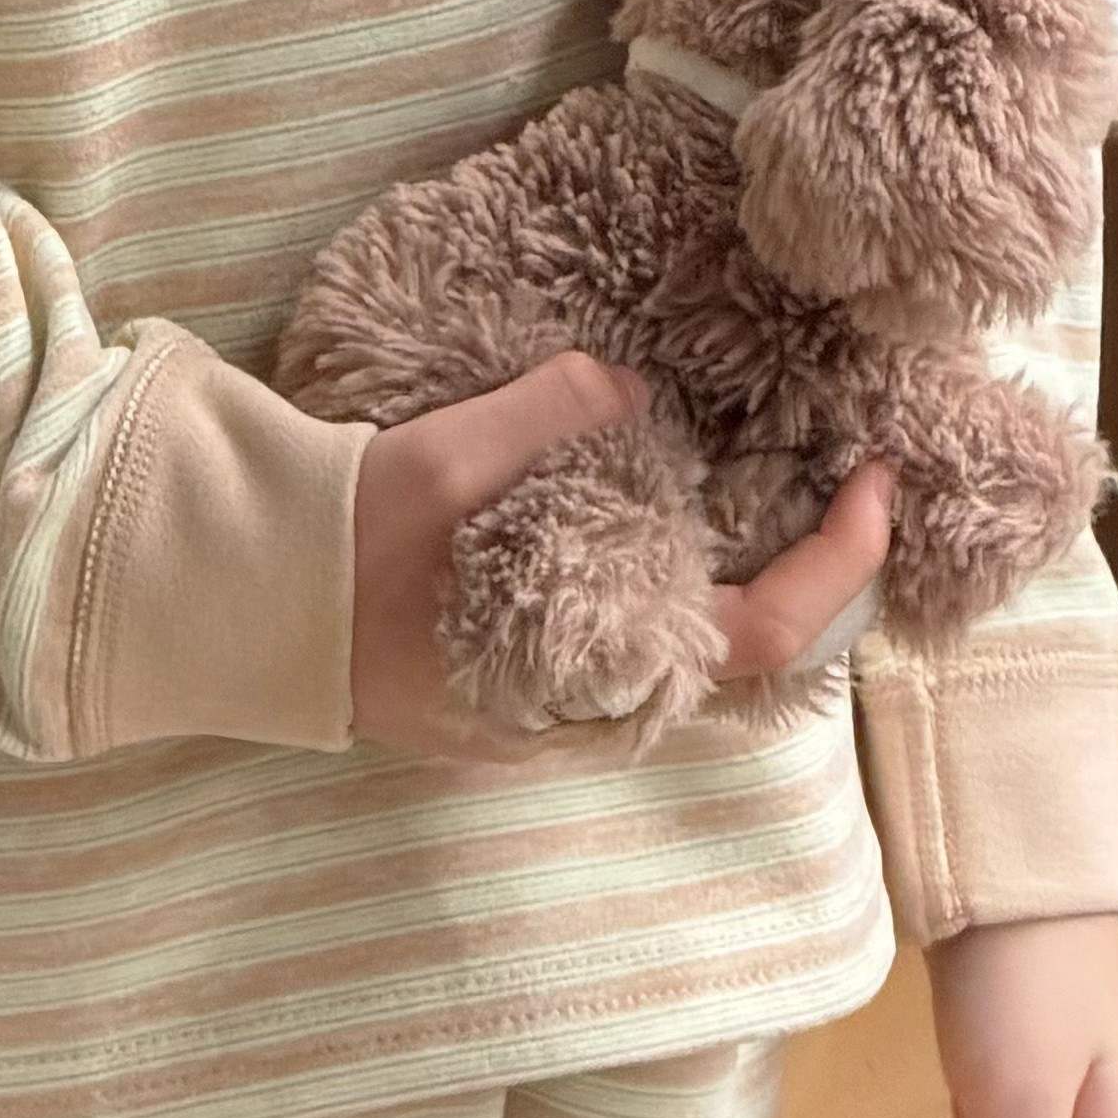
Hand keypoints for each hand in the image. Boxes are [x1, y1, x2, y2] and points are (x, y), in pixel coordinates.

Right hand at [352, 356, 895, 761]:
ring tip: (766, 503)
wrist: (239, 609)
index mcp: (593, 667)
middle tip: (838, 490)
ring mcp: (548, 727)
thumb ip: (552, 411)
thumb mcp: (448, 454)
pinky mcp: (510, 711)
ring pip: (690, 672)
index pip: (765, 634)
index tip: (878, 483)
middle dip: (810, 581)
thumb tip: (631, 391)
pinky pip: (631, 666)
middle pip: (746, 670)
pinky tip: (663, 542)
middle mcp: (587, 721)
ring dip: (743, 594)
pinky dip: (674, 605)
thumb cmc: (341, 543)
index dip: (840, 563)